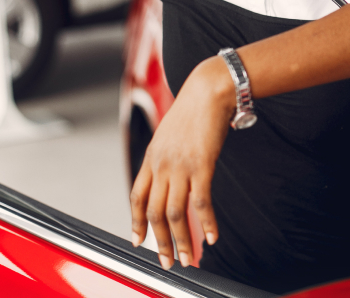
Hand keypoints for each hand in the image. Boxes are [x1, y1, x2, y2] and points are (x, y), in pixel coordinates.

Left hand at [130, 56, 234, 268]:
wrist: (209, 89)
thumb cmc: (194, 107)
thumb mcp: (171, 131)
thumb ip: (167, 153)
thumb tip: (171, 171)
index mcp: (152, 156)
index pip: (136, 196)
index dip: (136, 222)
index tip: (138, 240)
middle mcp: (162, 164)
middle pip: (153, 212)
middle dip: (159, 241)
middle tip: (166, 261)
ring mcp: (180, 166)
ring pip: (175, 214)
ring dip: (181, 240)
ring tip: (186, 258)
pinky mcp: (202, 165)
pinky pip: (201, 203)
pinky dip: (207, 224)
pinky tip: (213, 237)